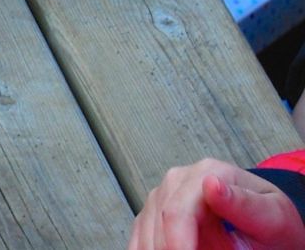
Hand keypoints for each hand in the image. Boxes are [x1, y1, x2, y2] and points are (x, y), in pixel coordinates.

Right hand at [129, 159, 304, 249]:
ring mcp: (162, 195)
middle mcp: (178, 180)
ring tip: (205, 249)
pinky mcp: (153, 213)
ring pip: (147, 235)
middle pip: (159, 226)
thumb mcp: (272, 217)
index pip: (177, 213)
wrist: (265, 225)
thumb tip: (211, 184)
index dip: (177, 245)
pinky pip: (141, 239)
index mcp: (209, 172)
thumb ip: (243, 204)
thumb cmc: (271, 223)